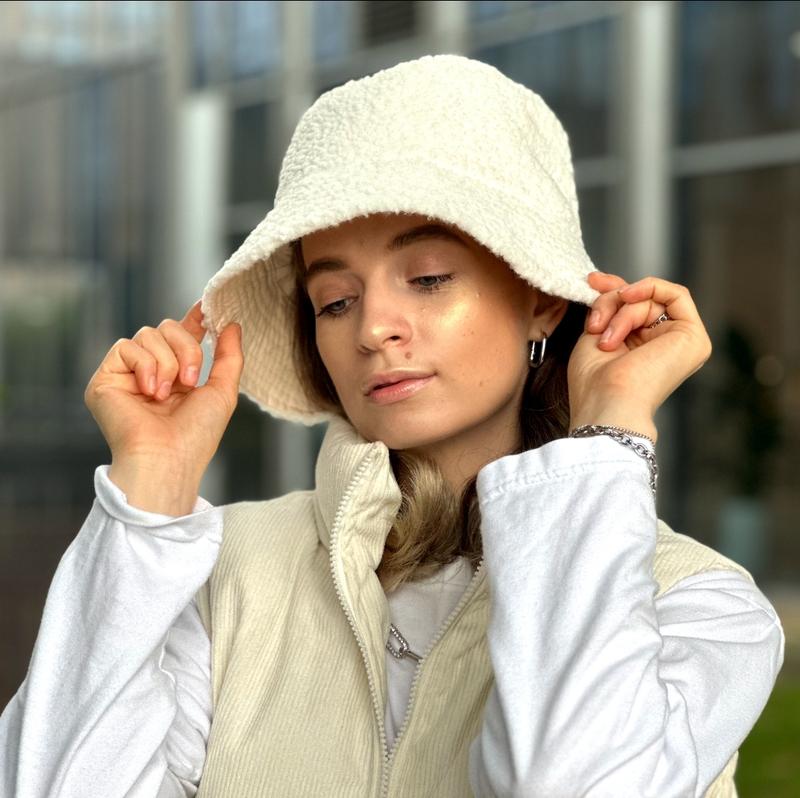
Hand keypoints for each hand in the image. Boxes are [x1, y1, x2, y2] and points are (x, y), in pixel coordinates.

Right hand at [84, 301, 243, 513]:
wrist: (169, 459)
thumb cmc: (196, 435)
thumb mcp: (223, 391)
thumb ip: (229, 356)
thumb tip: (232, 325)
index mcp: (177, 374)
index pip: (181, 335)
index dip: (193, 319)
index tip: (207, 309)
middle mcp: (151, 372)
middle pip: (166, 327)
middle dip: (187, 349)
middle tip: (191, 382)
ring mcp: (127, 375)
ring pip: (148, 334)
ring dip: (167, 362)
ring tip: (168, 394)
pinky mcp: (105, 379)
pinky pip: (126, 347)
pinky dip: (145, 365)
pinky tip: (150, 392)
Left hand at [566, 271, 711, 442]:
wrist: (607, 404)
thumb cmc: (594, 383)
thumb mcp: (596, 334)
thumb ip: (609, 309)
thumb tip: (608, 282)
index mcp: (642, 351)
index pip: (633, 308)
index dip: (612, 290)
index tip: (592, 282)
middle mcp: (665, 347)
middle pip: (640, 301)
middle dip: (611, 300)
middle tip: (594, 322)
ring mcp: (682, 343)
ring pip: (651, 299)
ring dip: (621, 311)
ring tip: (607, 340)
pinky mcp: (695, 338)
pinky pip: (676, 294)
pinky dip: (649, 288)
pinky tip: (628, 296)